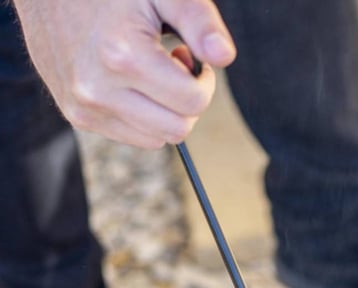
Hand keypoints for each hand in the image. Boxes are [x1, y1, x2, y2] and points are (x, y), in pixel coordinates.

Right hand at [12, 0, 235, 147]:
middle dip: (186, 101)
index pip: (192, 103)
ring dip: (164, 112)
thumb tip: (225, 57)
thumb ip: (199, 21)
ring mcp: (85, 107)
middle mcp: (99, 89)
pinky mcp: (77, 116)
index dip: (204, 81)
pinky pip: (130, 136)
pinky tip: (129, 81)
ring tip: (149, 71)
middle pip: (177, 129)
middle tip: (173, 63)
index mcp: (122, 56)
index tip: (188, 56)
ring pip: (155, 139)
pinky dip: (141, 116)